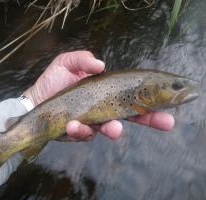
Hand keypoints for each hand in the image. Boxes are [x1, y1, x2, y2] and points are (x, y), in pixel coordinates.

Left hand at [23, 51, 174, 140]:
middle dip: (151, 120)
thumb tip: (101, 65)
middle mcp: (104, 109)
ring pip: (110, 129)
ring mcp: (93, 122)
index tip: (170, 103)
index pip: (134, 97)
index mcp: (107, 93)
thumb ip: (82, 60)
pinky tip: (73, 124)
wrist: (35, 101)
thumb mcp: (66, 63)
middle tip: (167, 123)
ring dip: (113, 129)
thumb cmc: (53, 81)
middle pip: (133, 116)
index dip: (152, 100)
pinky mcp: (79, 132)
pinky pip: (84, 134)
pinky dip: (80, 130)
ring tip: (113, 128)